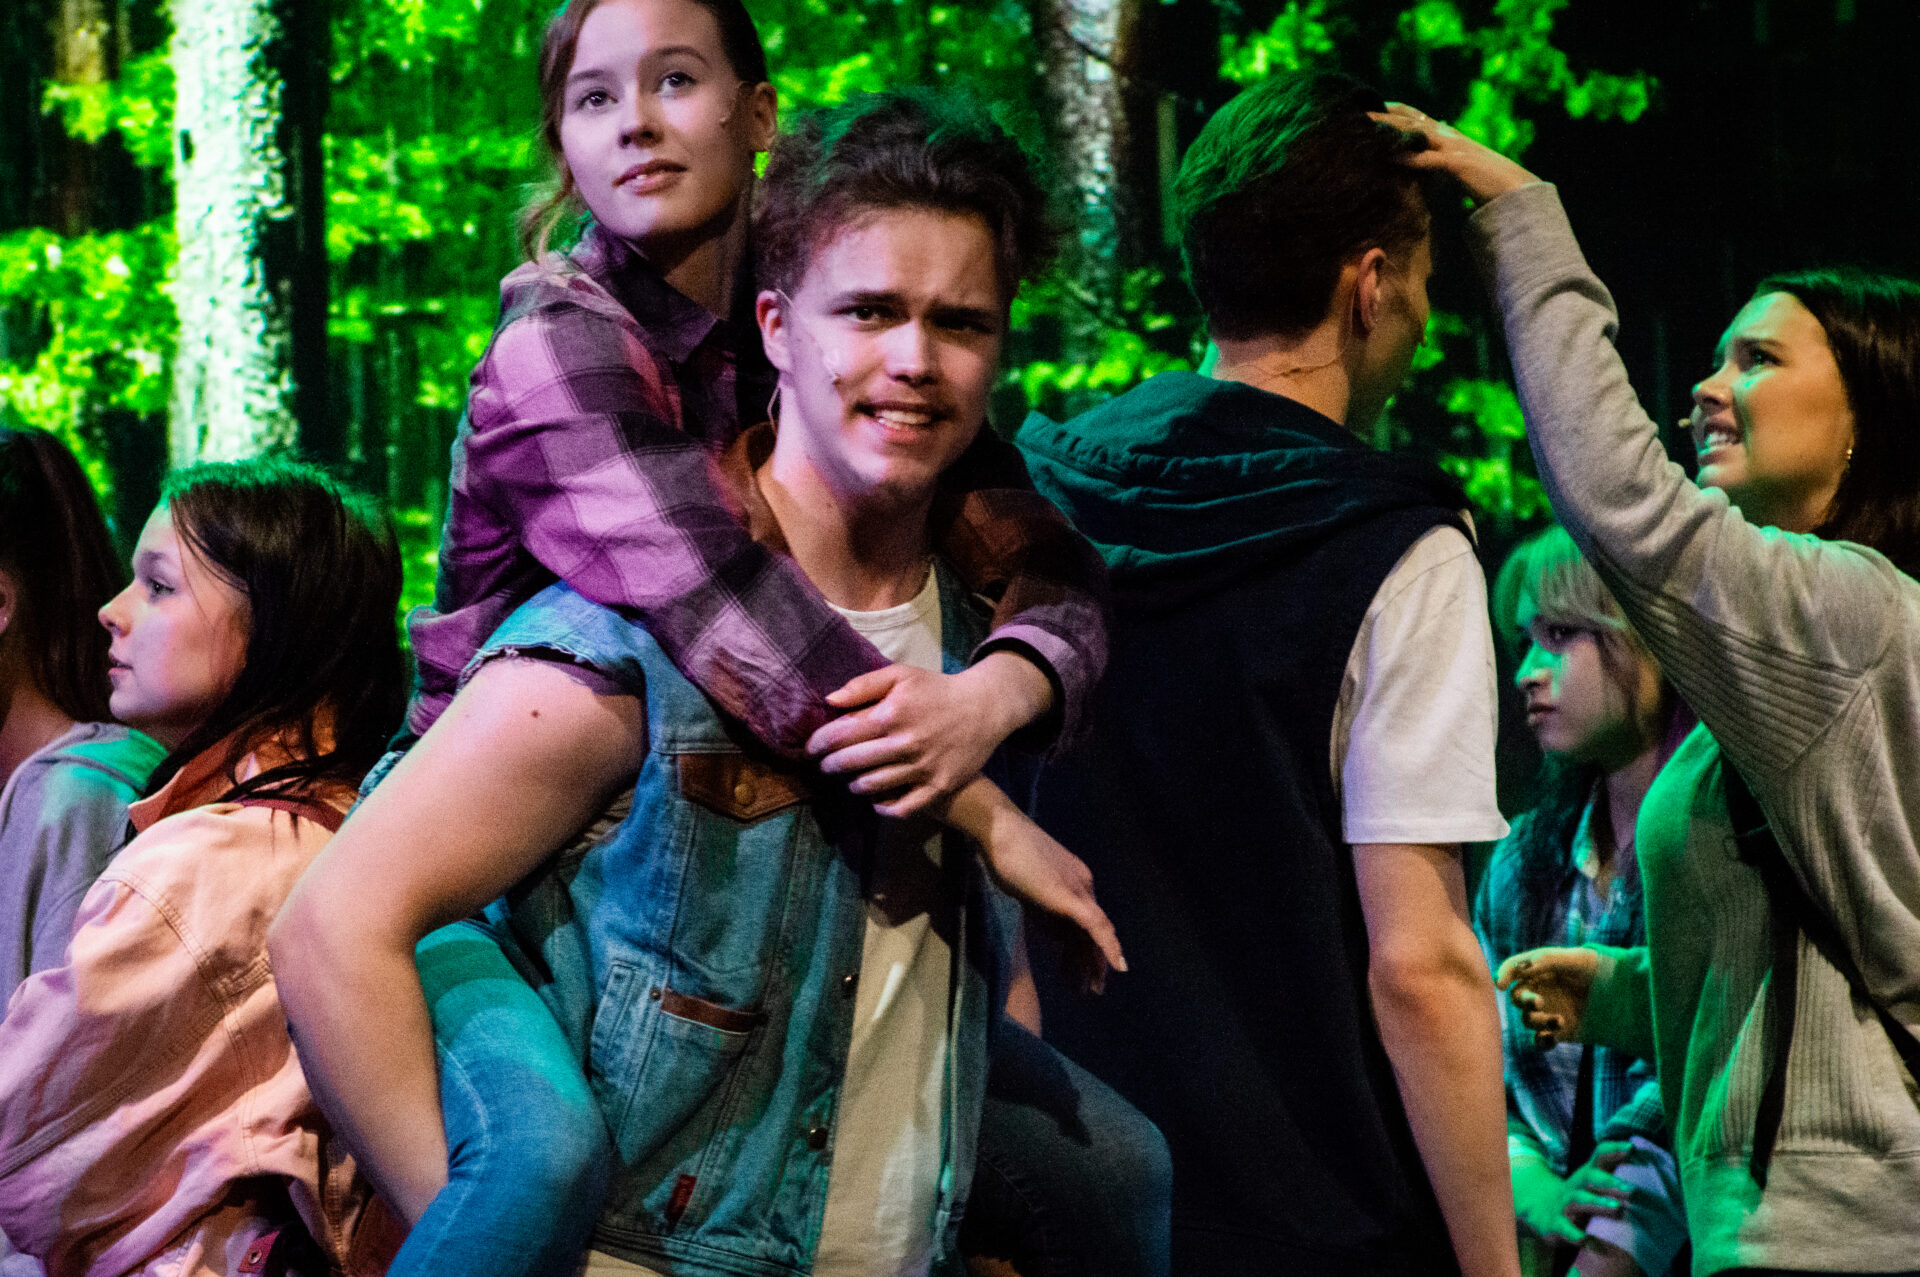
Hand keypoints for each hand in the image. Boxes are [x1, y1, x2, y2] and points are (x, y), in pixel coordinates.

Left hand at [810, 651, 1052, 818]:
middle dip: (831, 766)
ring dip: (854, 785)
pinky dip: (884, 808)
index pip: (841, 735)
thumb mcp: (901, 675)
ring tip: (851, 781)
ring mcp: (923, 768)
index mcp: (891, 715)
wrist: (984, 708)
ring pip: (873, 786)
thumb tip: (830, 701)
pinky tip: (876, 802)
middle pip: (853, 763)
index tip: (811, 749)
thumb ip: (864, 685)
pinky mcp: (939, 786)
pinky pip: (903, 808)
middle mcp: (905, 744)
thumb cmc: (936, 690)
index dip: (819, 744)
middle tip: (825, 767)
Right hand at [942, 777, 1124, 990]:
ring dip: (1096, 962)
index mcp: (1075, 880)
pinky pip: (1097, 928)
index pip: (1084, 921)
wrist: (1001, 831)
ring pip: (1098, 933)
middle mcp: (1084, 886)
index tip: (1080, 970)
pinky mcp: (1072, 898)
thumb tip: (1044, 926)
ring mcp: (1080, 890)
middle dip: (1092, 960)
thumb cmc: (1006, 853)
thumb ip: (1040, 905)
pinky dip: (1108, 947)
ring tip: (1094, 988)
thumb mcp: (1027, 884)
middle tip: (1093, 987)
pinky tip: (1114, 967)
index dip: (1084, 947)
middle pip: (1094, 930)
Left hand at [1369, 103, 1541, 207]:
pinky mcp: (1459, 165)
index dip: (1392, 109)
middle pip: (1411, 119)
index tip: (1366, 106)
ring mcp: (1454, 148)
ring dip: (1391, 129)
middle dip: (1384, 114)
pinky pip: (1430, 159)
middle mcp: (1449, 135)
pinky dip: (1411, 157)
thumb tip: (1422, 151)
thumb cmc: (1484, 180)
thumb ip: (1437, 156)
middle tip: (1354, 111)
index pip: (1415, 116)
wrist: (1515, 190)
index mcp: (1447, 134)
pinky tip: (1392, 157)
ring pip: (1418, 133)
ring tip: (1366, 128)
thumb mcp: (1456, 165)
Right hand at [1496, 946, 1597, 1047]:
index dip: (1503, 975)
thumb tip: (1521, 968)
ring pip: (1528, 1020)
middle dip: (1525, 1001)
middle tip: (1540, 1002)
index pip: (1513, 969)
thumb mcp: (1575, 959)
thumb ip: (1547, 960)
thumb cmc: (1596, 970)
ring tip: (1560, 1021)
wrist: (1619, 995)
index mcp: (1538, 969)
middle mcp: (1539, 990)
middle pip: (1518, 997)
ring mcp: (1546, 1012)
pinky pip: (1539, 1041)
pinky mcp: (1555, 1032)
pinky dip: (1542, 1042)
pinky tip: (1552, 1039)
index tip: (1500, 984)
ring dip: (1539, 1021)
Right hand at [1511, 1141, 1636, 1245]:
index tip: (1631, 1147)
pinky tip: (1586, 1240)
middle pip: (1590, 1177)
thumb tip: (1638, 1161)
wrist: (1538, 1209)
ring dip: (1598, 1202)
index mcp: (1586, 1175)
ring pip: (1579, 1200)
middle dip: (1610, 1181)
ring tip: (1618, 1208)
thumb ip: (1611, 1174)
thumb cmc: (1577, 1197)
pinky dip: (1576, 1234)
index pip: (1598, 1155)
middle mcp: (1575, 1186)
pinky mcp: (1555, 1222)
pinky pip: (1565, 1228)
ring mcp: (1563, 1204)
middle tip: (1631, 1188)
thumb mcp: (1591, 1183)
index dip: (1613, 1149)